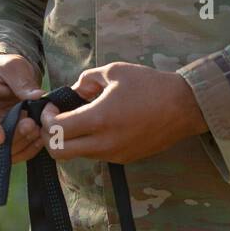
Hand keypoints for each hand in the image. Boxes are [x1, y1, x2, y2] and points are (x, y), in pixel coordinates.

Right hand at [0, 53, 46, 167]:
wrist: (4, 79)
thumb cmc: (4, 69)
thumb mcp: (14, 66)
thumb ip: (23, 82)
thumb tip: (39, 97)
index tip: (1, 137)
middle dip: (8, 137)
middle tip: (31, 124)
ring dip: (17, 146)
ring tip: (37, 129)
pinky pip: (7, 156)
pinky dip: (24, 151)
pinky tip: (39, 138)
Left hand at [40, 62, 208, 165]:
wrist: (183, 107)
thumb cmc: (149, 85)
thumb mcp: (114, 71)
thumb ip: (87, 80)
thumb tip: (74, 91)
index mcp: (98, 119)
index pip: (55, 130)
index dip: (46, 118)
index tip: (52, 106)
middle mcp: (103, 143)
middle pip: (58, 153)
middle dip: (50, 137)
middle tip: (56, 119)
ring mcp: (114, 154)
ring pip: (77, 154)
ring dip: (71, 140)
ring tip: (81, 118)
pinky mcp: (124, 159)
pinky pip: (96, 155)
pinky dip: (89, 143)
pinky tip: (101, 125)